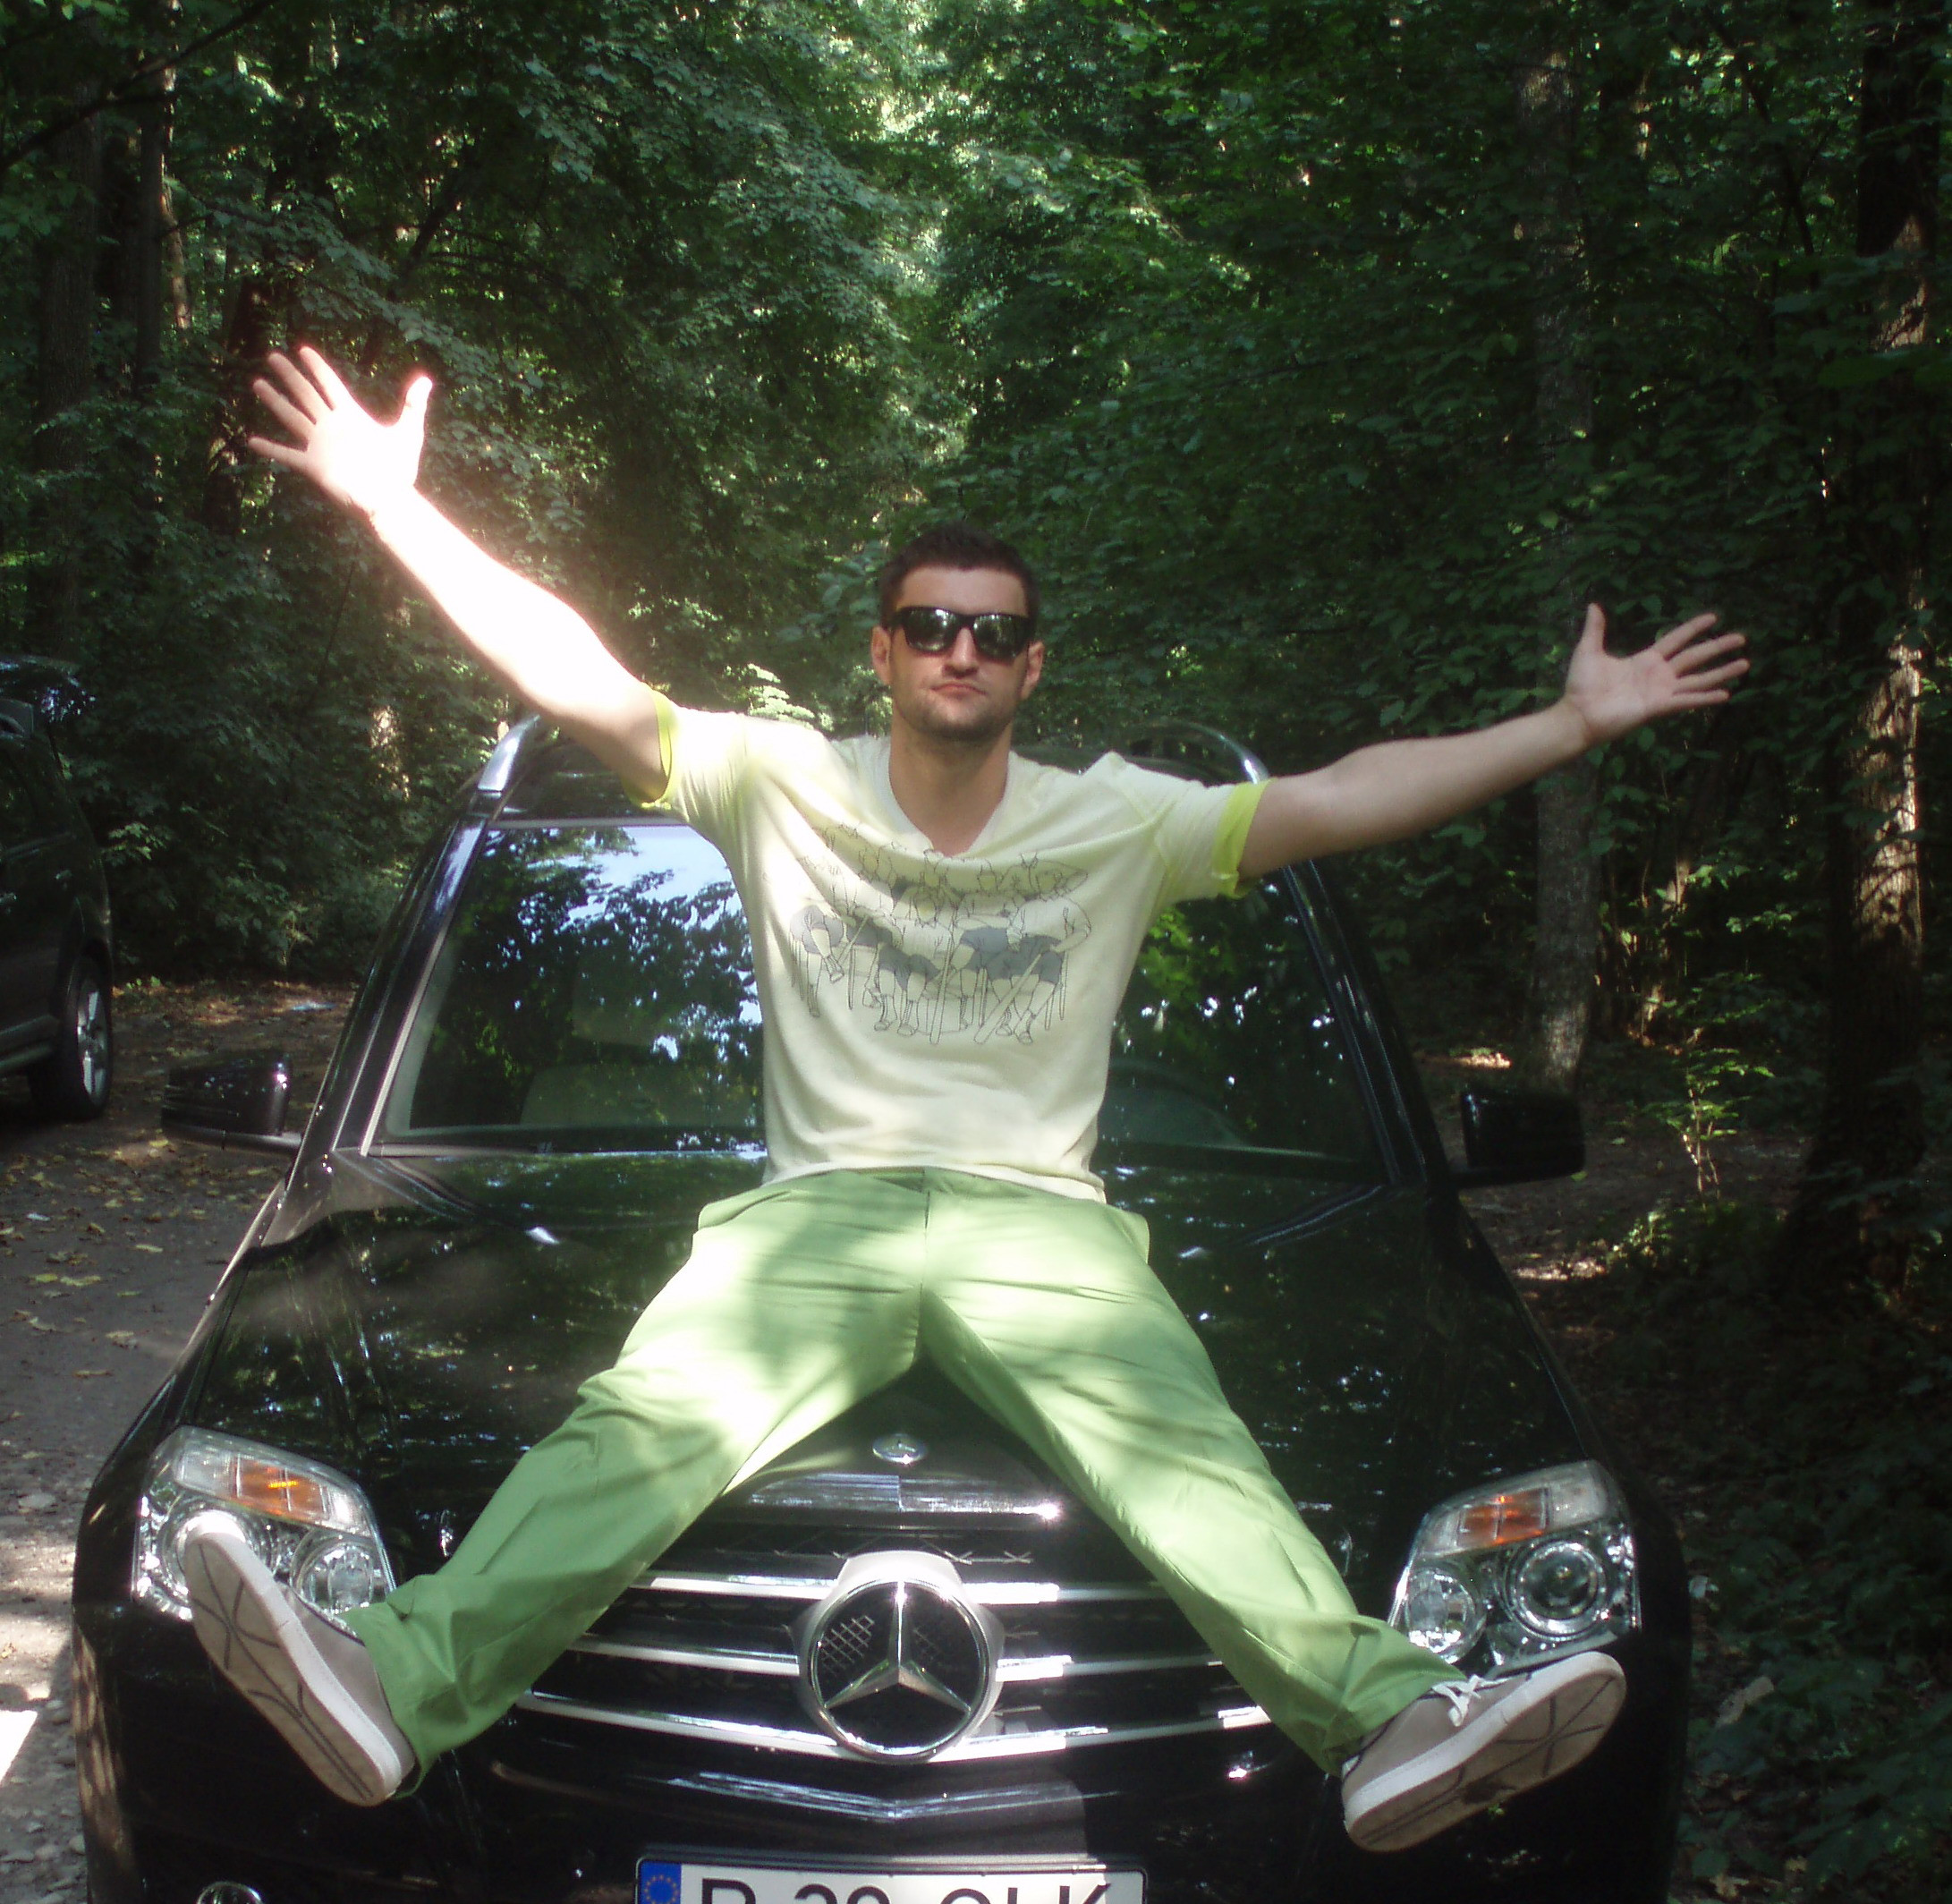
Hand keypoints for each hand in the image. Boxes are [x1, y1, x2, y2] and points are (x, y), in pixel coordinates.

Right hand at [247, 346, 430, 517]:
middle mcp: (332, 427)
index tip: (303, 350)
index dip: (317, 367)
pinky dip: (270, 449)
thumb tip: (426, 379)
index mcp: (351, 416)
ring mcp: (321, 445)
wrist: (389, 499)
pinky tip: (252, 441)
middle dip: (289, 376)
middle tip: (272, 357)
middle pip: (306, 394)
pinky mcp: (314, 466)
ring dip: (275, 401)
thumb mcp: (408, 432)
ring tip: (258, 384)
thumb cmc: (400, 470)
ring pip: (292, 417)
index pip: (330, 384)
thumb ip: (413, 405)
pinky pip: (287, 455)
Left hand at [1561, 604, 1747, 746]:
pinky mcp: (1658, 707)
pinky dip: (1705, 697)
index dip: (1694, 628)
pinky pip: (1686, 700)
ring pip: (1698, 679)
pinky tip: (1725, 694)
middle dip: (1718, 647)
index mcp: (1645, 660)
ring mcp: (1660, 692)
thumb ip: (1595, 629)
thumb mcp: (1588, 651)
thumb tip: (1594, 605)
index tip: (1713, 617)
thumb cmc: (1581, 686)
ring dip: (1722, 672)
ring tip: (1745, 664)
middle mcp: (1658, 675)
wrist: (1577, 714)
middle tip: (1742, 638)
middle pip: (1695, 657)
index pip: (1676, 639)